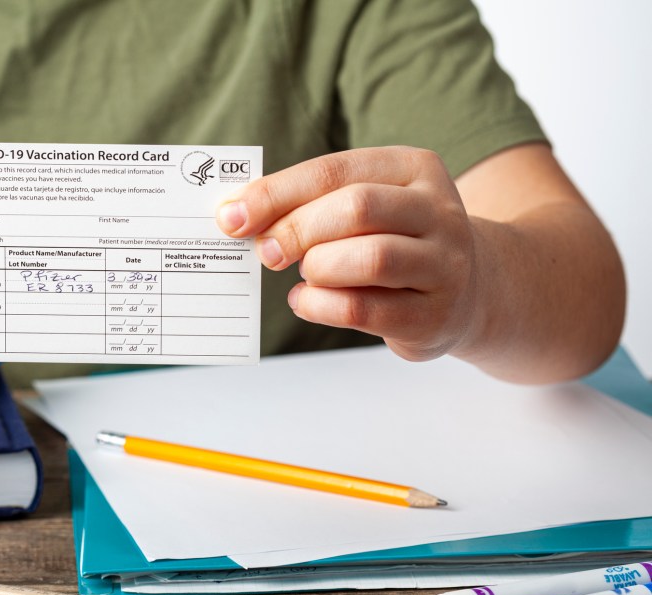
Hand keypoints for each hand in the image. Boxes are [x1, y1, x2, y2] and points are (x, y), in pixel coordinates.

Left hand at [217, 146, 478, 361]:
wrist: (472, 291)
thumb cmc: (395, 240)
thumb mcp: (365, 207)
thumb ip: (310, 203)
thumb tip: (235, 214)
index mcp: (414, 168)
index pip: (333, 171)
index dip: (275, 194)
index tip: (231, 216)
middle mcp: (439, 211)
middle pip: (356, 208)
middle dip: (296, 230)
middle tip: (265, 252)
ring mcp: (444, 265)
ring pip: (370, 258)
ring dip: (317, 269)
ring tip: (305, 276)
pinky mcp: (433, 316)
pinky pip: (364, 310)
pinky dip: (321, 306)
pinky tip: (307, 300)